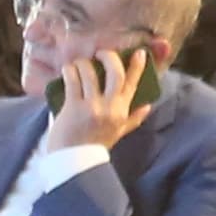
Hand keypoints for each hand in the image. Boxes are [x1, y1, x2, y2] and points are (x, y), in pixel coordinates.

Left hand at [45, 44, 152, 158]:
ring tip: (79, 64)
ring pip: (90, 73)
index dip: (137, 67)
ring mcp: (91, 107)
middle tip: (101, 53)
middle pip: (115, 73)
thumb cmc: (95, 146)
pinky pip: (72, 80)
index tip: (139, 52)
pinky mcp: (73, 107)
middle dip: (109, 57)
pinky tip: (67, 70)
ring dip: (83, 63)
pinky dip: (69, 71)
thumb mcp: (118, 133)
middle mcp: (109, 108)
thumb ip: (133, 119)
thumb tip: (148, 106)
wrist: (74, 162)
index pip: (133, 85)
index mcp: (122, 112)